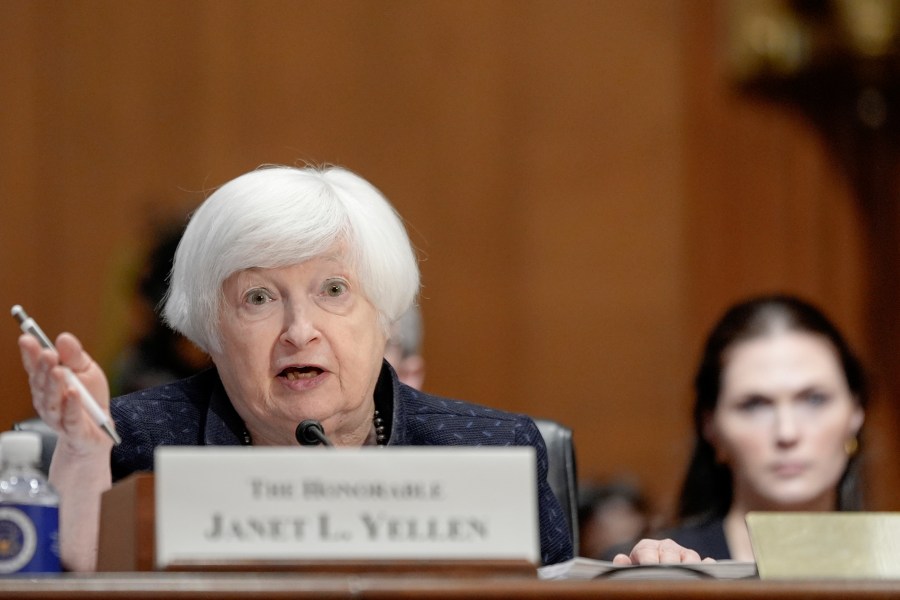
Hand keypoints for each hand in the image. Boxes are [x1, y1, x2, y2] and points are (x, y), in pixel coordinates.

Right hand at [18, 331, 112, 452]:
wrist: (100, 432)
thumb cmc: (90, 398)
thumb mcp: (87, 371)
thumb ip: (75, 356)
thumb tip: (63, 338)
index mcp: (48, 383)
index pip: (35, 367)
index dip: (30, 354)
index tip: (27, 338)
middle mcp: (47, 400)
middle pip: (41, 384)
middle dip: (43, 368)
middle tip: (47, 353)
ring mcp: (58, 417)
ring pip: (52, 401)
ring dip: (54, 386)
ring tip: (58, 371)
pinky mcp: (73, 431)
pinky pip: (71, 418)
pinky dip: (71, 405)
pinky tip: (73, 393)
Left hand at [612, 538, 714, 564]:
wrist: (657, 570)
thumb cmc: (642, 573)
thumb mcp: (632, 568)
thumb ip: (625, 565)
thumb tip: (620, 559)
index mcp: (647, 547)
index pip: (647, 550)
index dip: (648, 559)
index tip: (648, 567)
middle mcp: (667, 548)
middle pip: (669, 553)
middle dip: (667, 563)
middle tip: (666, 573)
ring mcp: (684, 554)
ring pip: (689, 557)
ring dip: (688, 564)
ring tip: (685, 574)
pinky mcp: (700, 563)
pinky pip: (706, 563)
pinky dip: (708, 566)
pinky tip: (707, 569)